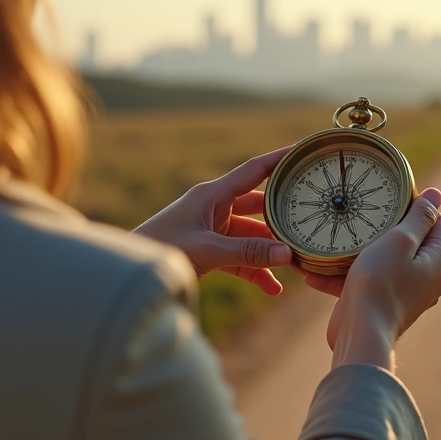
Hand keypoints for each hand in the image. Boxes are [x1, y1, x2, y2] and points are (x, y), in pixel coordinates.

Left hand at [133, 146, 292, 294]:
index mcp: (212, 194)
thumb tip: (287, 254)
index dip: (281, 159)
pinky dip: (255, 270)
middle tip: (309, 223)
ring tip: (294, 267)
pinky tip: (272, 288)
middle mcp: (214, 207)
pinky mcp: (208, 250)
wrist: (131, 275)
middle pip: (259, 206)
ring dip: (270, 252)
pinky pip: (240, 257)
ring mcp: (212, 229)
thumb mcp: (208, 250)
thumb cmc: (161, 250)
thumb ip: (248, 252)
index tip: (305, 151)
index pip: (255, 170)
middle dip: (283, 218)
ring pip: (252, 236)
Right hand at [293, 188, 440, 367]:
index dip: (413, 207)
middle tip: (360, 216)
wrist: (362, 334)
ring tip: (334, 240)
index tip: (388, 200)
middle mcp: (428, 276)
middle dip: (384, 228)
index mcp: (439, 258)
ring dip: (357, 253)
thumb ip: (418, 217)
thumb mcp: (400, 241)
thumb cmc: (381, 284)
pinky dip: (344, 277)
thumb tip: (435, 195)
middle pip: (409, 240)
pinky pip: (366, 282)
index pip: (435, 221)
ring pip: (383, 260)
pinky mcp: (383, 303)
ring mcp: (406, 291)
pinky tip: (314, 271)